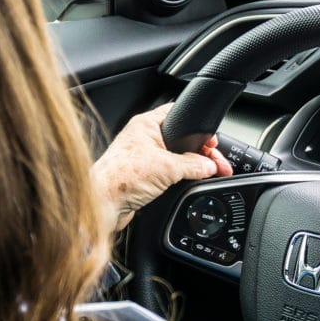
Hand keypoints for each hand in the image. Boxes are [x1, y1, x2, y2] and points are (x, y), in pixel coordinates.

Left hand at [91, 103, 232, 232]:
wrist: (103, 205)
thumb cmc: (120, 179)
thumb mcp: (167, 167)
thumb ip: (194, 165)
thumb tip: (210, 166)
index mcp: (146, 125)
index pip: (179, 115)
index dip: (198, 126)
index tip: (212, 142)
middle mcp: (144, 138)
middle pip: (182, 140)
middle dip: (200, 152)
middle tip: (216, 164)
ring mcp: (144, 158)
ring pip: (177, 158)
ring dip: (192, 167)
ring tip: (207, 174)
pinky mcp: (144, 176)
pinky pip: (169, 173)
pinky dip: (181, 178)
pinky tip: (190, 183)